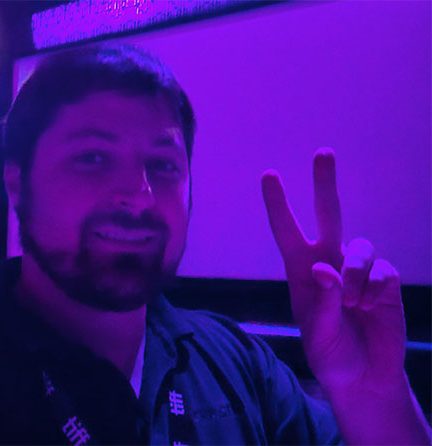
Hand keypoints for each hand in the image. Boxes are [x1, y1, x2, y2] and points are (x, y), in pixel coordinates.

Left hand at [261, 147, 405, 394]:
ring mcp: (359, 270)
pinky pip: (382, 271)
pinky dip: (374, 290)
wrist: (365, 378)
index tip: (269, 175)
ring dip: (355, 274)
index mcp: (301, 272)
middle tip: (323, 152)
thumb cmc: (331, 355)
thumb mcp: (318, 334)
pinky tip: (370, 309)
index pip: (288, 232)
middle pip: (328, 215)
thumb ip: (322, 302)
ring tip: (353, 304)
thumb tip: (324, 267)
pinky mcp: (385, 282)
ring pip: (360, 246)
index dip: (278, 204)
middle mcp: (329, 263)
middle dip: (325, 184)